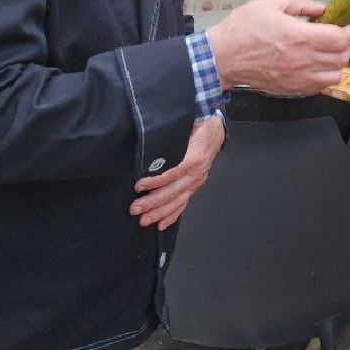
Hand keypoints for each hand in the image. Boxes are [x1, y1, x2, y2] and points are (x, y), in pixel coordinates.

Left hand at [130, 115, 224, 229]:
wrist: (214, 132)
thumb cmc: (197, 126)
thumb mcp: (186, 125)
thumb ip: (173, 134)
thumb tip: (152, 136)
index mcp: (194, 158)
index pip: (173, 173)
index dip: (156, 181)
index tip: (138, 186)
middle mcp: (196, 173)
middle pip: (173, 191)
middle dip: (153, 202)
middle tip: (135, 209)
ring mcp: (196, 182)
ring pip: (178, 201)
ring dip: (160, 212)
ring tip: (144, 220)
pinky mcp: (194, 186)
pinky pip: (184, 203)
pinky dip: (173, 215)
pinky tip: (161, 224)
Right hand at [205, 0, 349, 94]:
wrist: (222, 57)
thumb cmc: (243, 28)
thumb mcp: (270, 4)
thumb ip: (300, 3)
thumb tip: (322, 8)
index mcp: (300, 36)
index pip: (341, 38)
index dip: (348, 30)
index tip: (344, 25)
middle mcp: (303, 59)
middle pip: (342, 57)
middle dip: (343, 45)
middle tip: (335, 36)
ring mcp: (299, 78)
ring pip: (335, 75)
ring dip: (336, 62)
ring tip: (326, 52)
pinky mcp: (293, 89)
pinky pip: (320, 87)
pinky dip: (324, 76)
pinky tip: (314, 65)